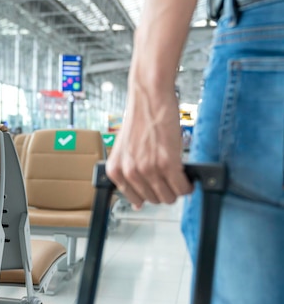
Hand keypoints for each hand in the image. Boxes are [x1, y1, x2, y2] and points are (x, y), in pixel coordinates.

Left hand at [106, 82, 192, 208]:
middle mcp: (129, 172)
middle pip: (154, 200)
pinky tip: (187, 177)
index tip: (156, 187)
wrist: (149, 98)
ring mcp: (148, 169)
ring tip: (178, 175)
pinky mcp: (167, 163)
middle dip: (164, 190)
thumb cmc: (139, 121)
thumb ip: (128, 176)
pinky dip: (188, 186)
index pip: (135, 200)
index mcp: (115, 171)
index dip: (150, 193)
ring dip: (177, 189)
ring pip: (169, 197)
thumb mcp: (125, 151)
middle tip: (169, 177)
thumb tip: (137, 204)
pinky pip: (182, 188)